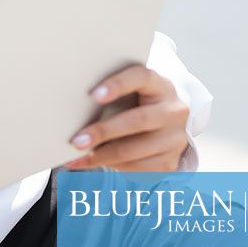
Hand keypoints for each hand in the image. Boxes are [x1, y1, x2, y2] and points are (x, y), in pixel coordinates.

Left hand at [64, 65, 189, 170]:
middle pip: (138, 120)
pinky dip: (110, 167)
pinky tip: (91, 163)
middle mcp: (174, 111)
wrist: (166, 125)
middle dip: (104, 131)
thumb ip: (111, 95)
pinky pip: (137, 168)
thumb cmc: (136, 103)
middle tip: (77, 141)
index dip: (118, 84)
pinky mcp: (169, 162)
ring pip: (134, 150)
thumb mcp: (131, 93)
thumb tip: (72, 111)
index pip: (142, 77)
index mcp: (161, 85)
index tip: (93, 95)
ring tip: (76, 157)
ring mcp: (175, 139)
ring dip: (101, 155)